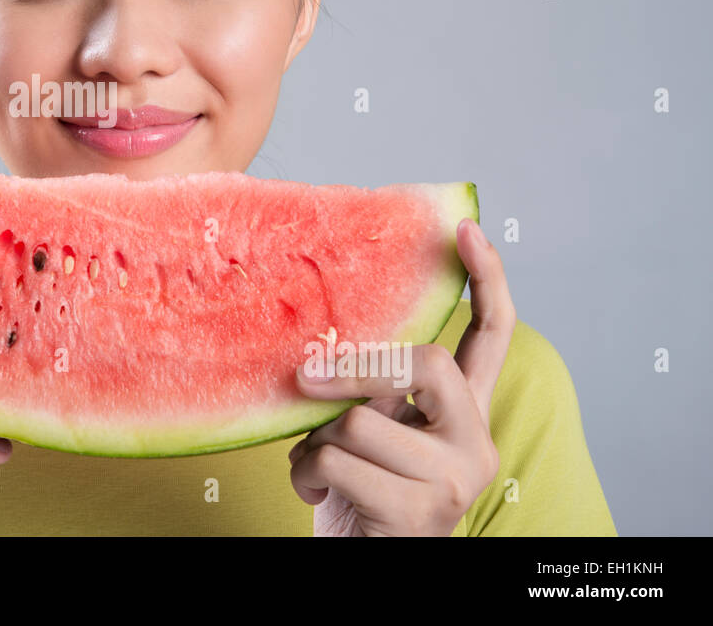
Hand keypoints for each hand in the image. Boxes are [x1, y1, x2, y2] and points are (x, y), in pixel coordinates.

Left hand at [286, 217, 515, 535]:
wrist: (364, 566)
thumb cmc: (358, 494)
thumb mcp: (366, 432)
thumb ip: (368, 389)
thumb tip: (321, 349)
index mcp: (464, 414)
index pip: (491, 336)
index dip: (486, 281)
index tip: (465, 228)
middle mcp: (475, 440)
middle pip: (425, 364)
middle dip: (354, 368)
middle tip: (303, 378)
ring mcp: (454, 478)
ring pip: (360, 421)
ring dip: (314, 442)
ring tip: (316, 466)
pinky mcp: (422, 510)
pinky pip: (338, 461)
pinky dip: (306, 475)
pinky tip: (316, 493)